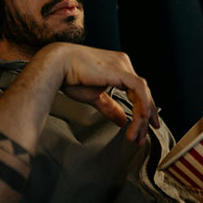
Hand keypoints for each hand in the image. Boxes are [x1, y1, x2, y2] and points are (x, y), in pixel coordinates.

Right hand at [46, 43, 160, 144]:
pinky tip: (143, 118)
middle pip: (143, 93)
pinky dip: (143, 104)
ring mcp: (123, 65)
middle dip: (145, 118)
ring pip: (143, 93)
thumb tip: (122, 121)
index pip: (138, 91)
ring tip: (137, 135)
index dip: (144, 110)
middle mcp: (123, 64)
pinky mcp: (120, 70)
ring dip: (142, 117)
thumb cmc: (71, 77)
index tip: (145, 127)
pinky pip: (139, 88)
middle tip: (142, 138)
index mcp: (118, 68)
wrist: (58, 65)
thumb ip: (110, 107)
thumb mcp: (94, 97)